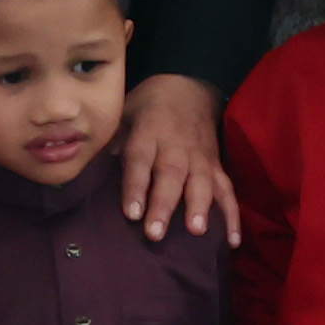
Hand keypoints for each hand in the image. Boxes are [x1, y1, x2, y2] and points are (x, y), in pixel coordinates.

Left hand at [119, 74, 238, 242]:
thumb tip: (91, 175)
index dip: (136, 187)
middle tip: (155, 233)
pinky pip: (227, 190)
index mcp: (148, 132)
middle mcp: (176, 145)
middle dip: (164, 205)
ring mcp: (200, 156)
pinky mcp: (216, 165)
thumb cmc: (148, 105)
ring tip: (197, 232)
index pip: (140, 161)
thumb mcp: (124, 112)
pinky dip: (232, 215)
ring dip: (200, 207)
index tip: (132, 213)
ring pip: (201, 182)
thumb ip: (112, 143)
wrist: (188, 84)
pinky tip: (232, 240)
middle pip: (171, 175)